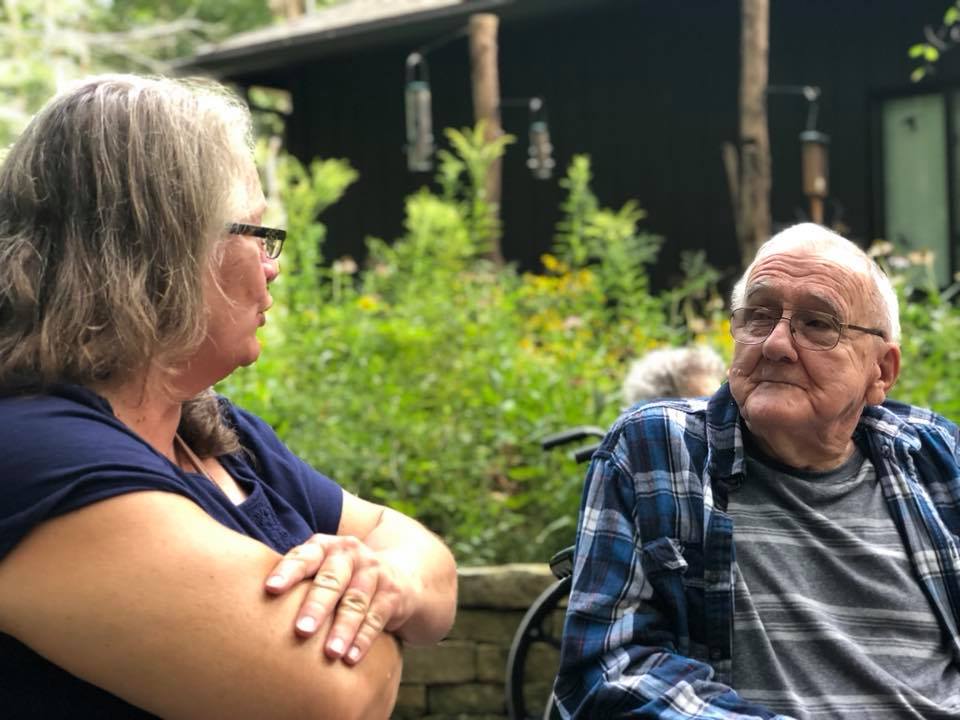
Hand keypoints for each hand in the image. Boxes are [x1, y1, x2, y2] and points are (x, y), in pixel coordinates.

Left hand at [264, 534, 410, 664]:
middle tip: (301, 630)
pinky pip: (377, 616)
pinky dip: (364, 638)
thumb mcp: (321, 567)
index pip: (304, 557)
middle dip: (316, 605)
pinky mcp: (392, 593)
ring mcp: (373, 572)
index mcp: (324, 547)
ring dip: (343, 628)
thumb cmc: (342, 575)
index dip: (288, 571)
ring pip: (356, 601)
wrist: (401, 570)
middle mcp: (349, 554)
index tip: (271, 590)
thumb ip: (294, 578)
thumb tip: (242, 603)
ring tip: (330, 653)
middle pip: (331, 579)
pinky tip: (351, 658)